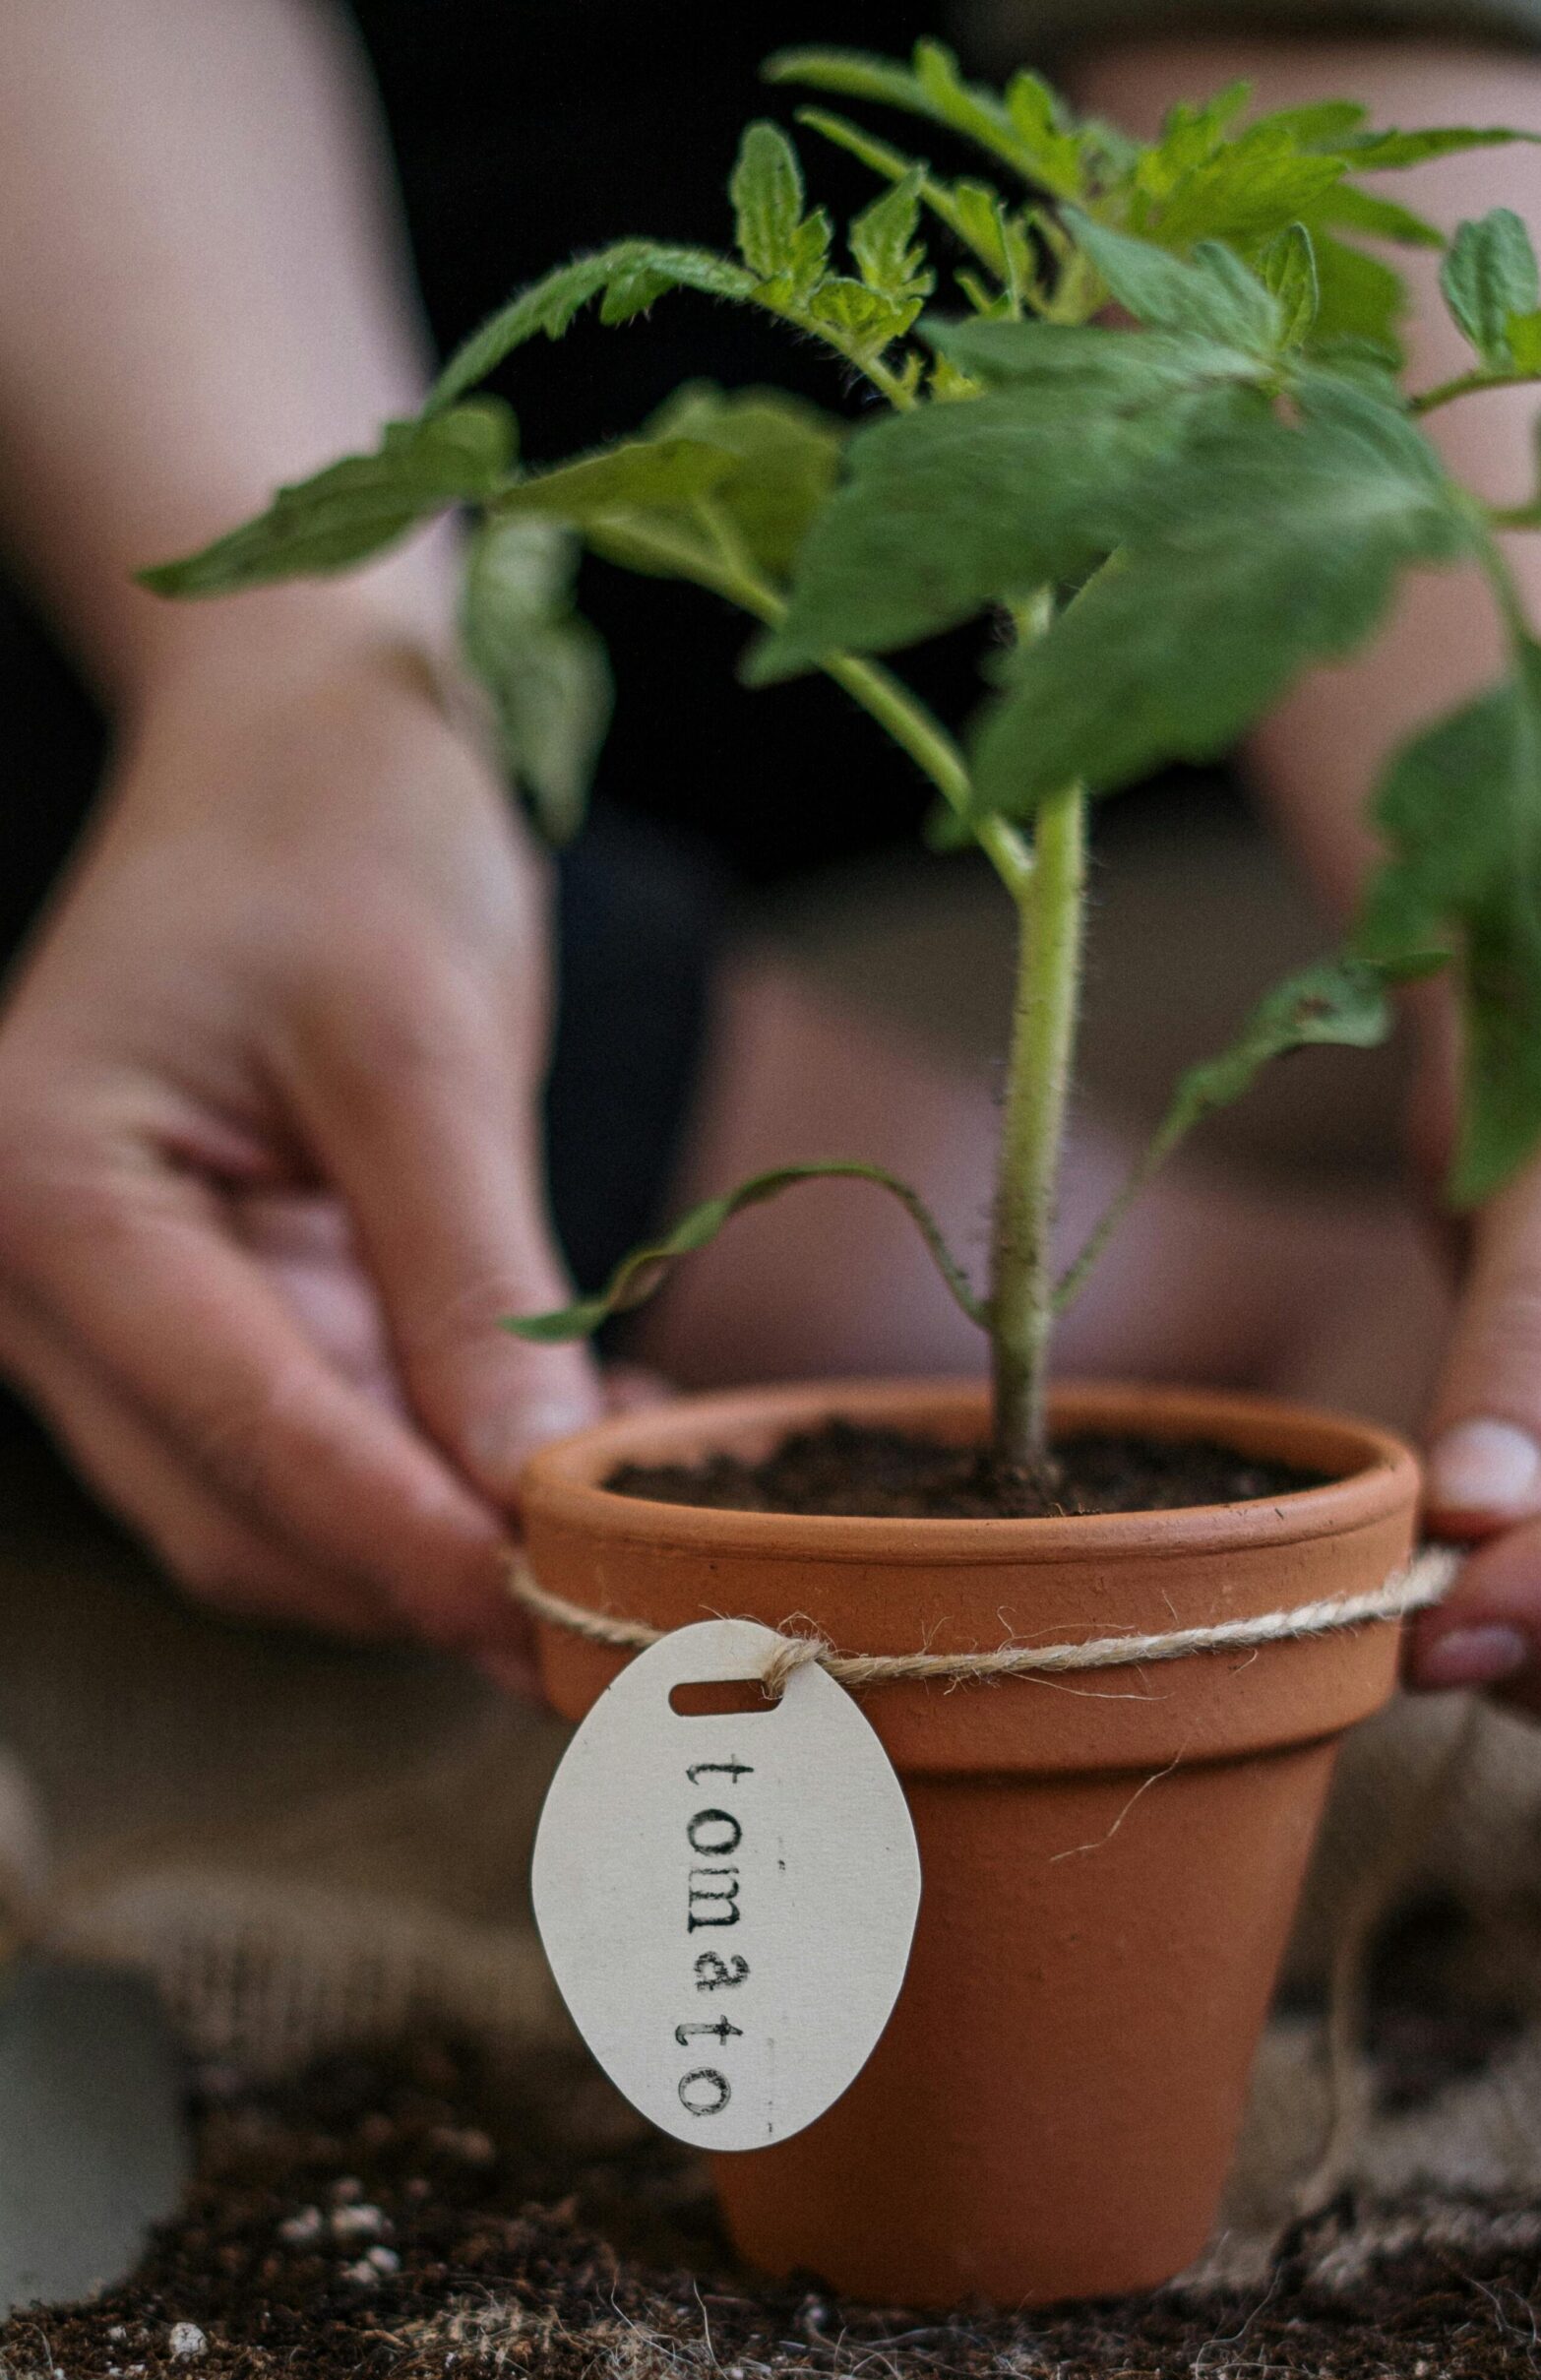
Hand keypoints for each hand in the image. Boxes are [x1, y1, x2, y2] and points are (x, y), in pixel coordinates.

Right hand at [0, 632, 598, 1662]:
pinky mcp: (194, 1308)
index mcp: (46, 1191)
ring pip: (270, 1508)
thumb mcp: (423, 1042)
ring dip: (441, 1537)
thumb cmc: (343, 834)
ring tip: (620, 1509)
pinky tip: (570, 1439)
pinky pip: (311, 1439)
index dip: (416, 1547)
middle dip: (428, 1573)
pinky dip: (436, 1470)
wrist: (299, 740)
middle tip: (625, 1606)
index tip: (564, 1620)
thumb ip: (470, 1278)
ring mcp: (107, 1306)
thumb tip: (534, 1495)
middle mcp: (36, 1277)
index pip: (247, 1433)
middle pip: (237, 1510)